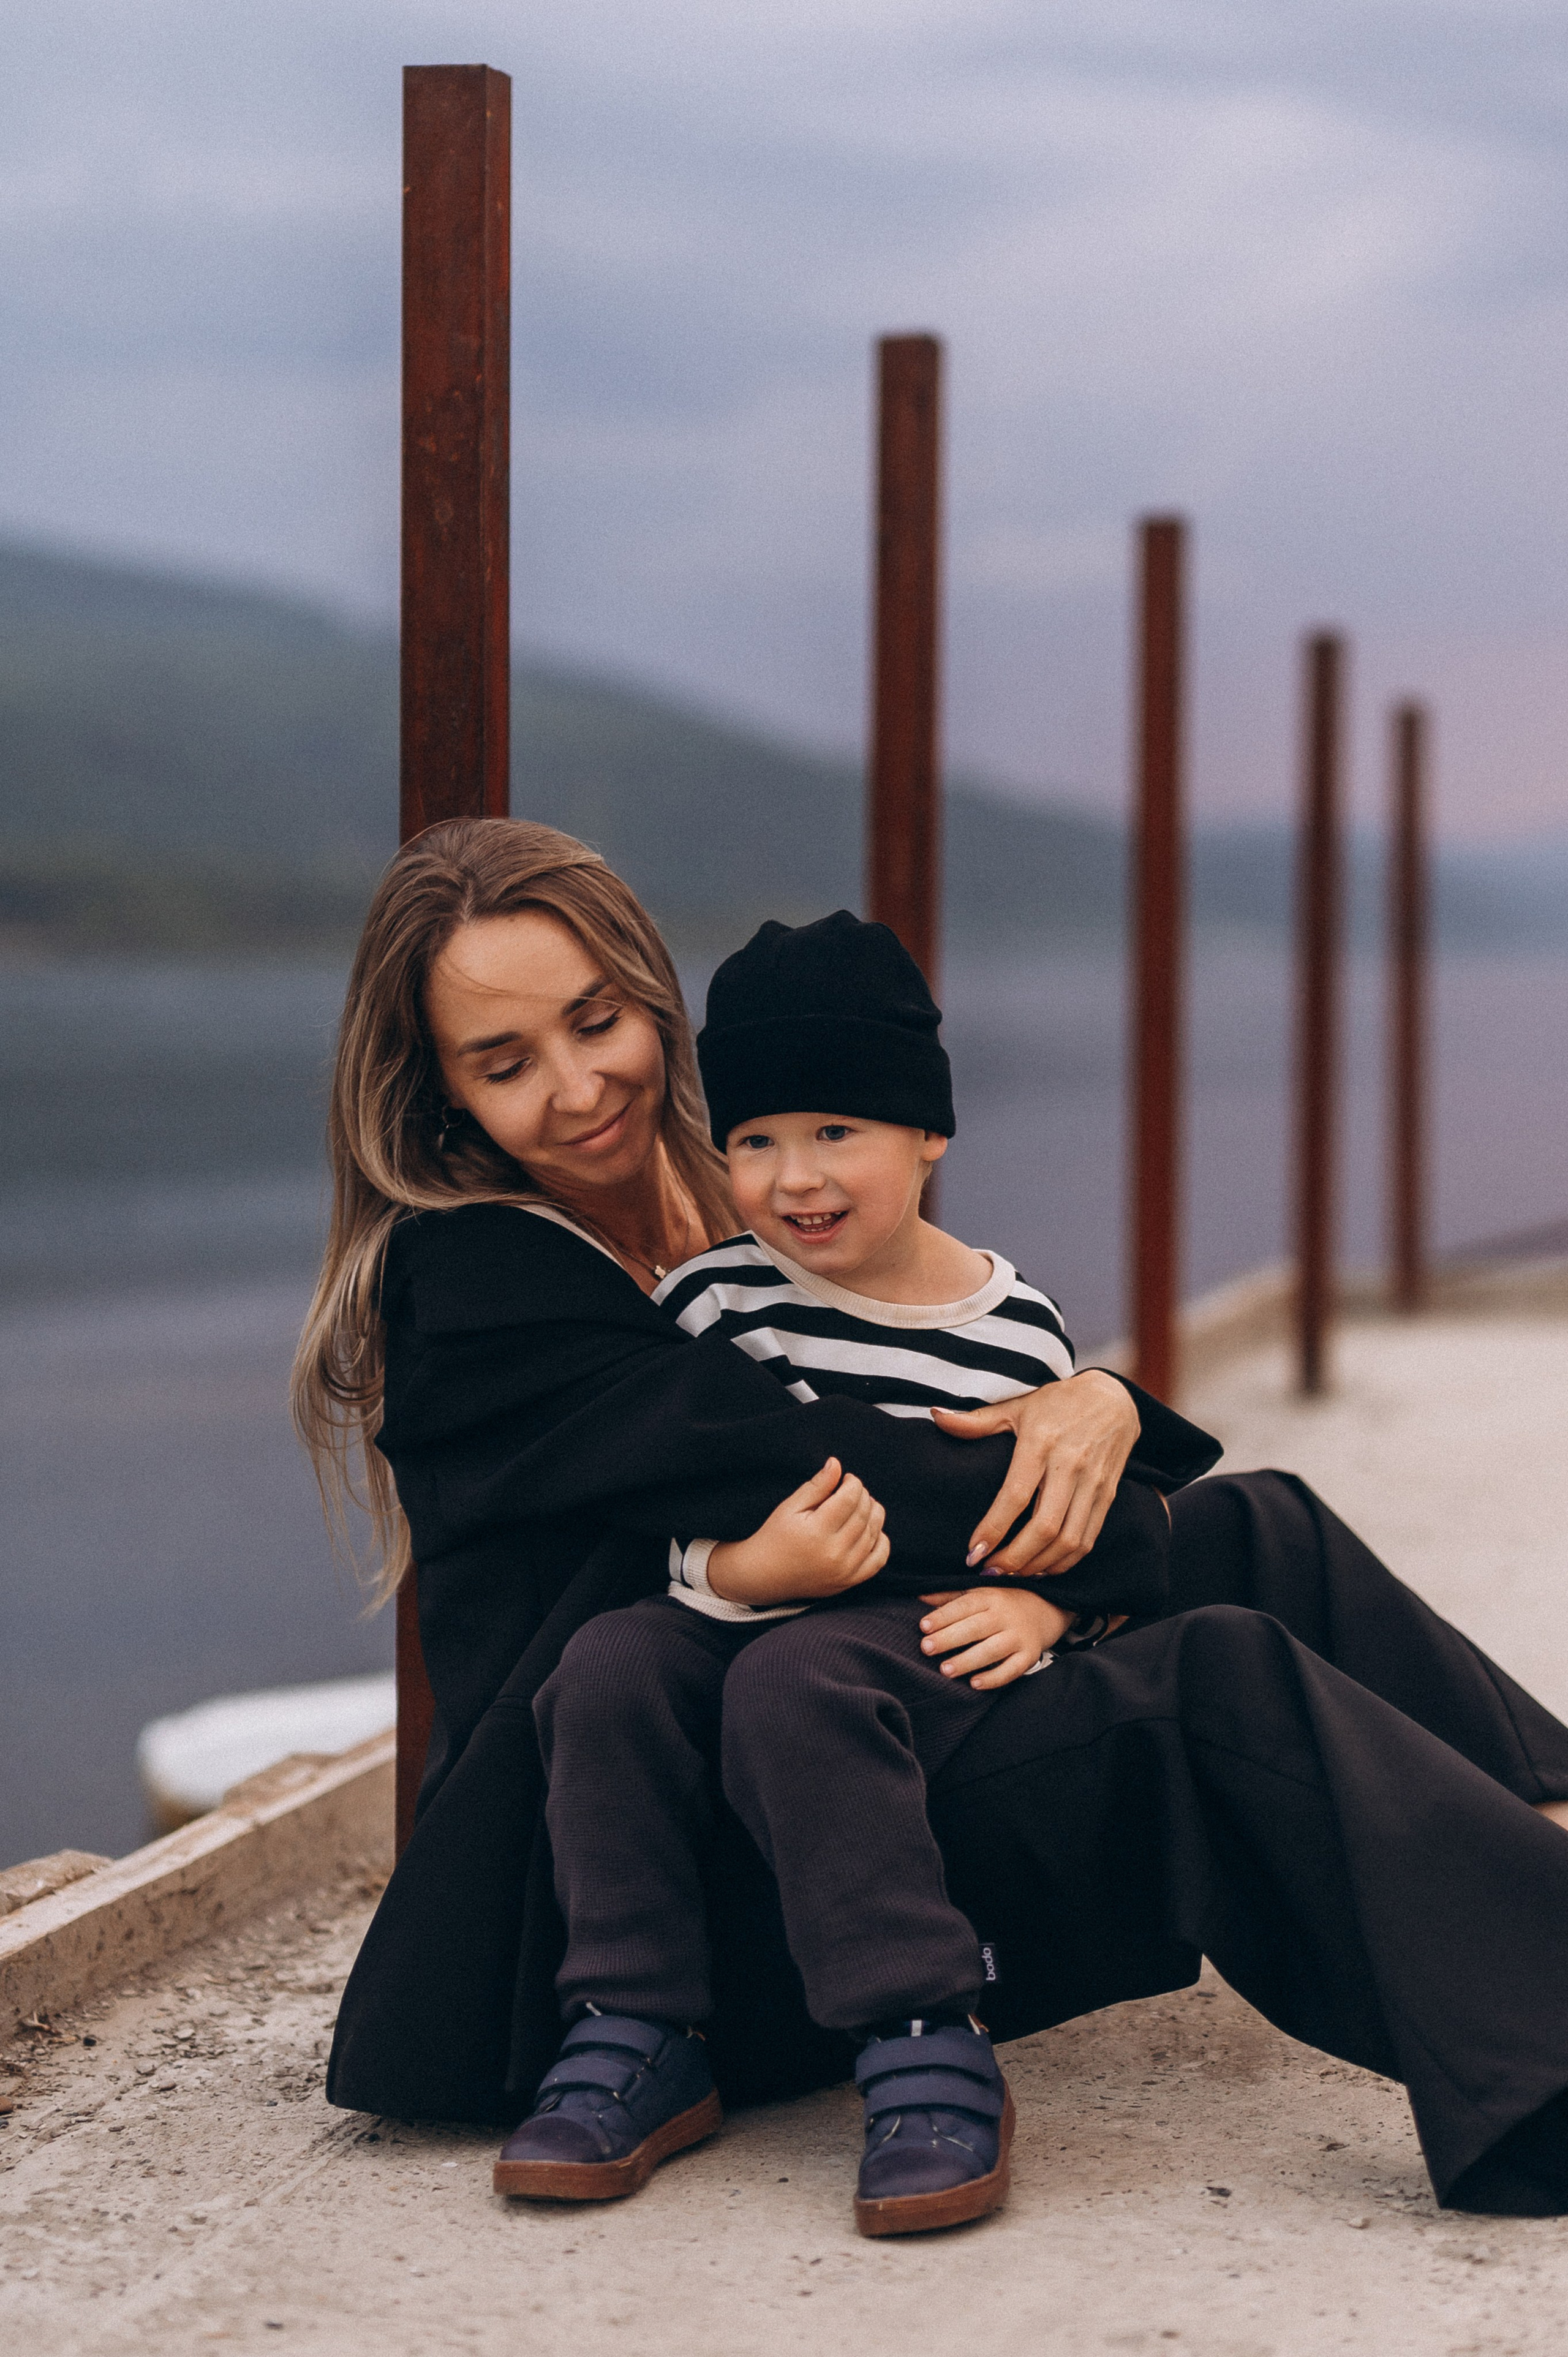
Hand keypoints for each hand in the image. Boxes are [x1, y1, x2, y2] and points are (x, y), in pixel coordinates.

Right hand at [707, 1458, 889, 1606]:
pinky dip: (881, 1541)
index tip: (846, 1479)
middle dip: (864, 1496)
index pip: (850, 1498)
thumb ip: (816, 1486)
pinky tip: (871, 1529)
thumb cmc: (776, 1536)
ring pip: (874, 1533)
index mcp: (817, 1531)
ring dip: (874, 1513)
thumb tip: (836, 1463)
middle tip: (853, 1491)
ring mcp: (844, 1570)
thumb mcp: (790, 1507)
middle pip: (864, 1514)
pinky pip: (878, 1559)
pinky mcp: (849, 1581)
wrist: (766, 1575)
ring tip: (862, 1505)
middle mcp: (834, 1553)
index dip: (853, 1483)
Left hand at [918, 1586, 1071, 1688]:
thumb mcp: (980, 1593)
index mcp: (990, 1597)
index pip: (965, 1605)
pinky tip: (975, 1683)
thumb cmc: (1003, 1603)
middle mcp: (1005, 1616)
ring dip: (968, 1661)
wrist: (1046, 1609)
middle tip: (926, 1648)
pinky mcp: (1029, 1656)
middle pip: (976, 1628)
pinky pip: (1012, 1670)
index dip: (943, 1616)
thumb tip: (919, 1597)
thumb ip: (950, 1597)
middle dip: (950, 1638)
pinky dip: (994, 1678)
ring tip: (945, 1670)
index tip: (923, 1626)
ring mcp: (1019, 1637)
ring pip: (992, 1650)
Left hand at [930, 1369, 1139, 1576]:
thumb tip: (936, 1418)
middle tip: (990, 1571)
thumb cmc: (1059, 1403)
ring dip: (1039, 1564)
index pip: (1016, 1496)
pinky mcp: (1108, 1495)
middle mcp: (1070, 1465)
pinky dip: (1065, 1561)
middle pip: (1045, 1527)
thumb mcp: (1018, 1406)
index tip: (973, 1553)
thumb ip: (977, 1420)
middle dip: (1015, 1558)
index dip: (994, 1529)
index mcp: (1041, 1443)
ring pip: (1069, 1539)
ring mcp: (1093, 1483)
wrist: (1115, 1398)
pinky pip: (1088, 1538)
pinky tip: (1043, 1567)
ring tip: (1013, 1573)